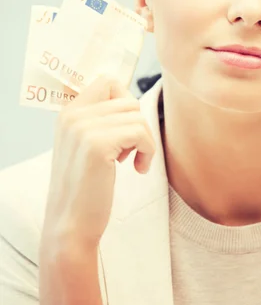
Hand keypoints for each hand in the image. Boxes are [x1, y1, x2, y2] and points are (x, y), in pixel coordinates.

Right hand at [41, 75, 155, 249]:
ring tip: (132, 161)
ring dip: (144, 140)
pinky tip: (137, 168)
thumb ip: (99, 120)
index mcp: (68, 112)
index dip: (126, 101)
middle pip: (128, 100)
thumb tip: (130, 101)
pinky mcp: (97, 144)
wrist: (71, 223)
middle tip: (129, 151)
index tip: (127, 129)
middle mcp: (72, 115)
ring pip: (137, 116)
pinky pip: (140, 133)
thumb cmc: (85, 187)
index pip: (107, 80)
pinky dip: (147, 151)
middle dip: (137, 125)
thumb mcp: (84, 145)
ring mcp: (83, 128)